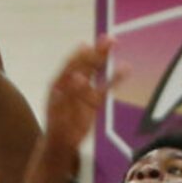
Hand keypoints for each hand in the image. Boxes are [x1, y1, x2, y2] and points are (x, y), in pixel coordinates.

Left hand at [43, 38, 118, 157]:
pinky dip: (115, 78)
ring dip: (104, 58)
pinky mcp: (95, 101)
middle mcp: (73, 82)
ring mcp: (85, 90)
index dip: (81, 55)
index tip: (90, 46)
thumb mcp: (58, 110)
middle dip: (97, 50)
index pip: (71, 64)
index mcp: (60, 81)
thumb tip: (79, 76)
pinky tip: (125, 68)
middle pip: (86, 63)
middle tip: (109, 39)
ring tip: (115, 43)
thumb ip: (69, 93)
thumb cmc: (56, 125)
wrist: (61, 143)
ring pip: (96, 71)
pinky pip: (106, 88)